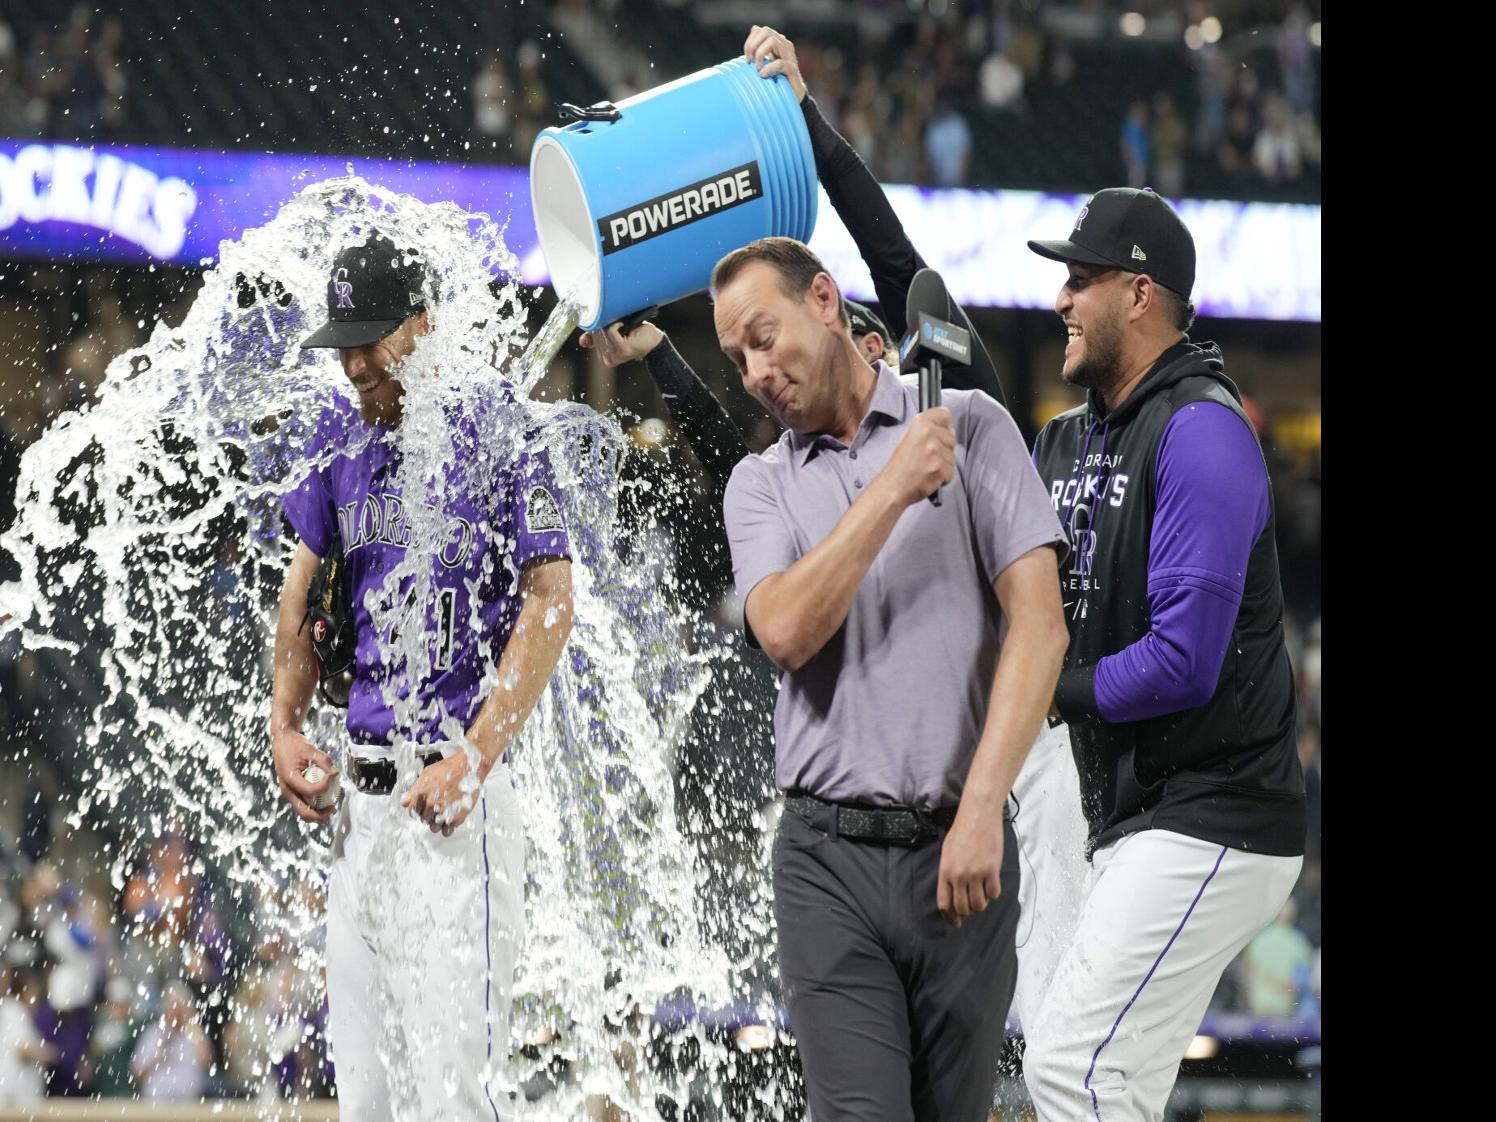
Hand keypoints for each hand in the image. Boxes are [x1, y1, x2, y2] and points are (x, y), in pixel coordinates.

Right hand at [271, 729, 335, 824]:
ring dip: (317, 814)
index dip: (325, 786)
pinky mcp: (292, 791)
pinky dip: (314, 807)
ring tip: (331, 808)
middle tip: (334, 808)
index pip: (310, 790)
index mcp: (290, 779)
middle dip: (320, 815)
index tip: (333, 775)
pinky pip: (303, 804)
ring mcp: (289, 792)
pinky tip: (326, 800)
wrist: (281, 741)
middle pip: (303, 812)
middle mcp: (287, 790)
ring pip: (302, 812)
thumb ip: (324, 761)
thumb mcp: (310, 749)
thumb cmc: (295, 744)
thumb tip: (335, 774)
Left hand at [400, 752, 480, 835]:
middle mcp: (431, 803)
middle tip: (437, 807)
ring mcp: (443, 811)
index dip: (419, 809)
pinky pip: (446, 831)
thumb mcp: (426, 774)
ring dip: (437, 823)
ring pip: (433, 827)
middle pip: (423, 819)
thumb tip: (404, 803)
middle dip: (429, 815)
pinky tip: (449, 819)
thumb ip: (413, 790)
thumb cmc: (450, 768)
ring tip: (444, 814)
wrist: (469, 767)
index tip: (424, 808)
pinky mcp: (456, 817)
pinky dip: (447, 828)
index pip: (412, 811)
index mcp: (422, 793)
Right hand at [578, 322, 663, 366]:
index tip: (602, 321)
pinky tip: (624, 325)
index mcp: (602, 356)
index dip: (594, 327)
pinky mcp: (622, 350)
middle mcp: (606, 359)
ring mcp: (613, 356)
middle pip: (595, 333)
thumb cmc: (634, 335)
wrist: (653, 342)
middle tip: (616, 322)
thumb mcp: (613, 334)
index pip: (589, 338)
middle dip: (603, 323)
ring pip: (602, 331)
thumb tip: (582, 340)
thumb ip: (597, 336)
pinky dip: (617, 324)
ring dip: (610, 323)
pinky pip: (611, 330)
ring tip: (621, 325)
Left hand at [744, 25, 806, 101]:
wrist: (794, 95)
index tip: (747, 58)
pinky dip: (769, 68)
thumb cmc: (777, 80)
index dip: (749, 42)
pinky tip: (763, 75)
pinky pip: (780, 63)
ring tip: (757, 68)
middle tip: (750, 62)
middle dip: (753, 45)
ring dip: (760, 54)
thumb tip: (750, 37)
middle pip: (765, 31)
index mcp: (777, 42)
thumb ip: (758, 52)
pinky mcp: (792, 69)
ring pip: (773, 41)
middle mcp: (784, 45)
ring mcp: (789, 55)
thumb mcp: (765, 64)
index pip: (759, 30)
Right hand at [877, 408, 955, 507]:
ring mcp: (936, 451)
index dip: (944, 426)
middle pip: (952, 437)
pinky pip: (951, 472)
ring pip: (952, 456)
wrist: (893, 486)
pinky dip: (942, 477)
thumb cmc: (900, 464)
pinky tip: (929, 477)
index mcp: (921, 422)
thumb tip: (948, 425)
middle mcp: (929, 433)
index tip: (937, 435)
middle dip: (944, 448)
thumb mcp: (909, 437)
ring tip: (926, 468)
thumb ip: (927, 428)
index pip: (945, 415)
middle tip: (927, 457)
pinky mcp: (940, 468)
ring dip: (943, 464)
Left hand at [937, 807, 1004, 928]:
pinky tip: (990, 885)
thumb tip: (952, 893)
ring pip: (979, 904)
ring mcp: (976, 874)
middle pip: (963, 908)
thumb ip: (948, 874)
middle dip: (967, 912)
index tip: (956, 922)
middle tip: (971, 906)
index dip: (950, 917)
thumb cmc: (962, 831)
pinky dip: (993, 893)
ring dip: (981, 904)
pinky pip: (994, 893)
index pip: (945, 903)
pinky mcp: (992, 870)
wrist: (978, 816)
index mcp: (945, 871)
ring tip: (981, 894)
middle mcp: (959, 876)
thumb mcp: (947, 852)